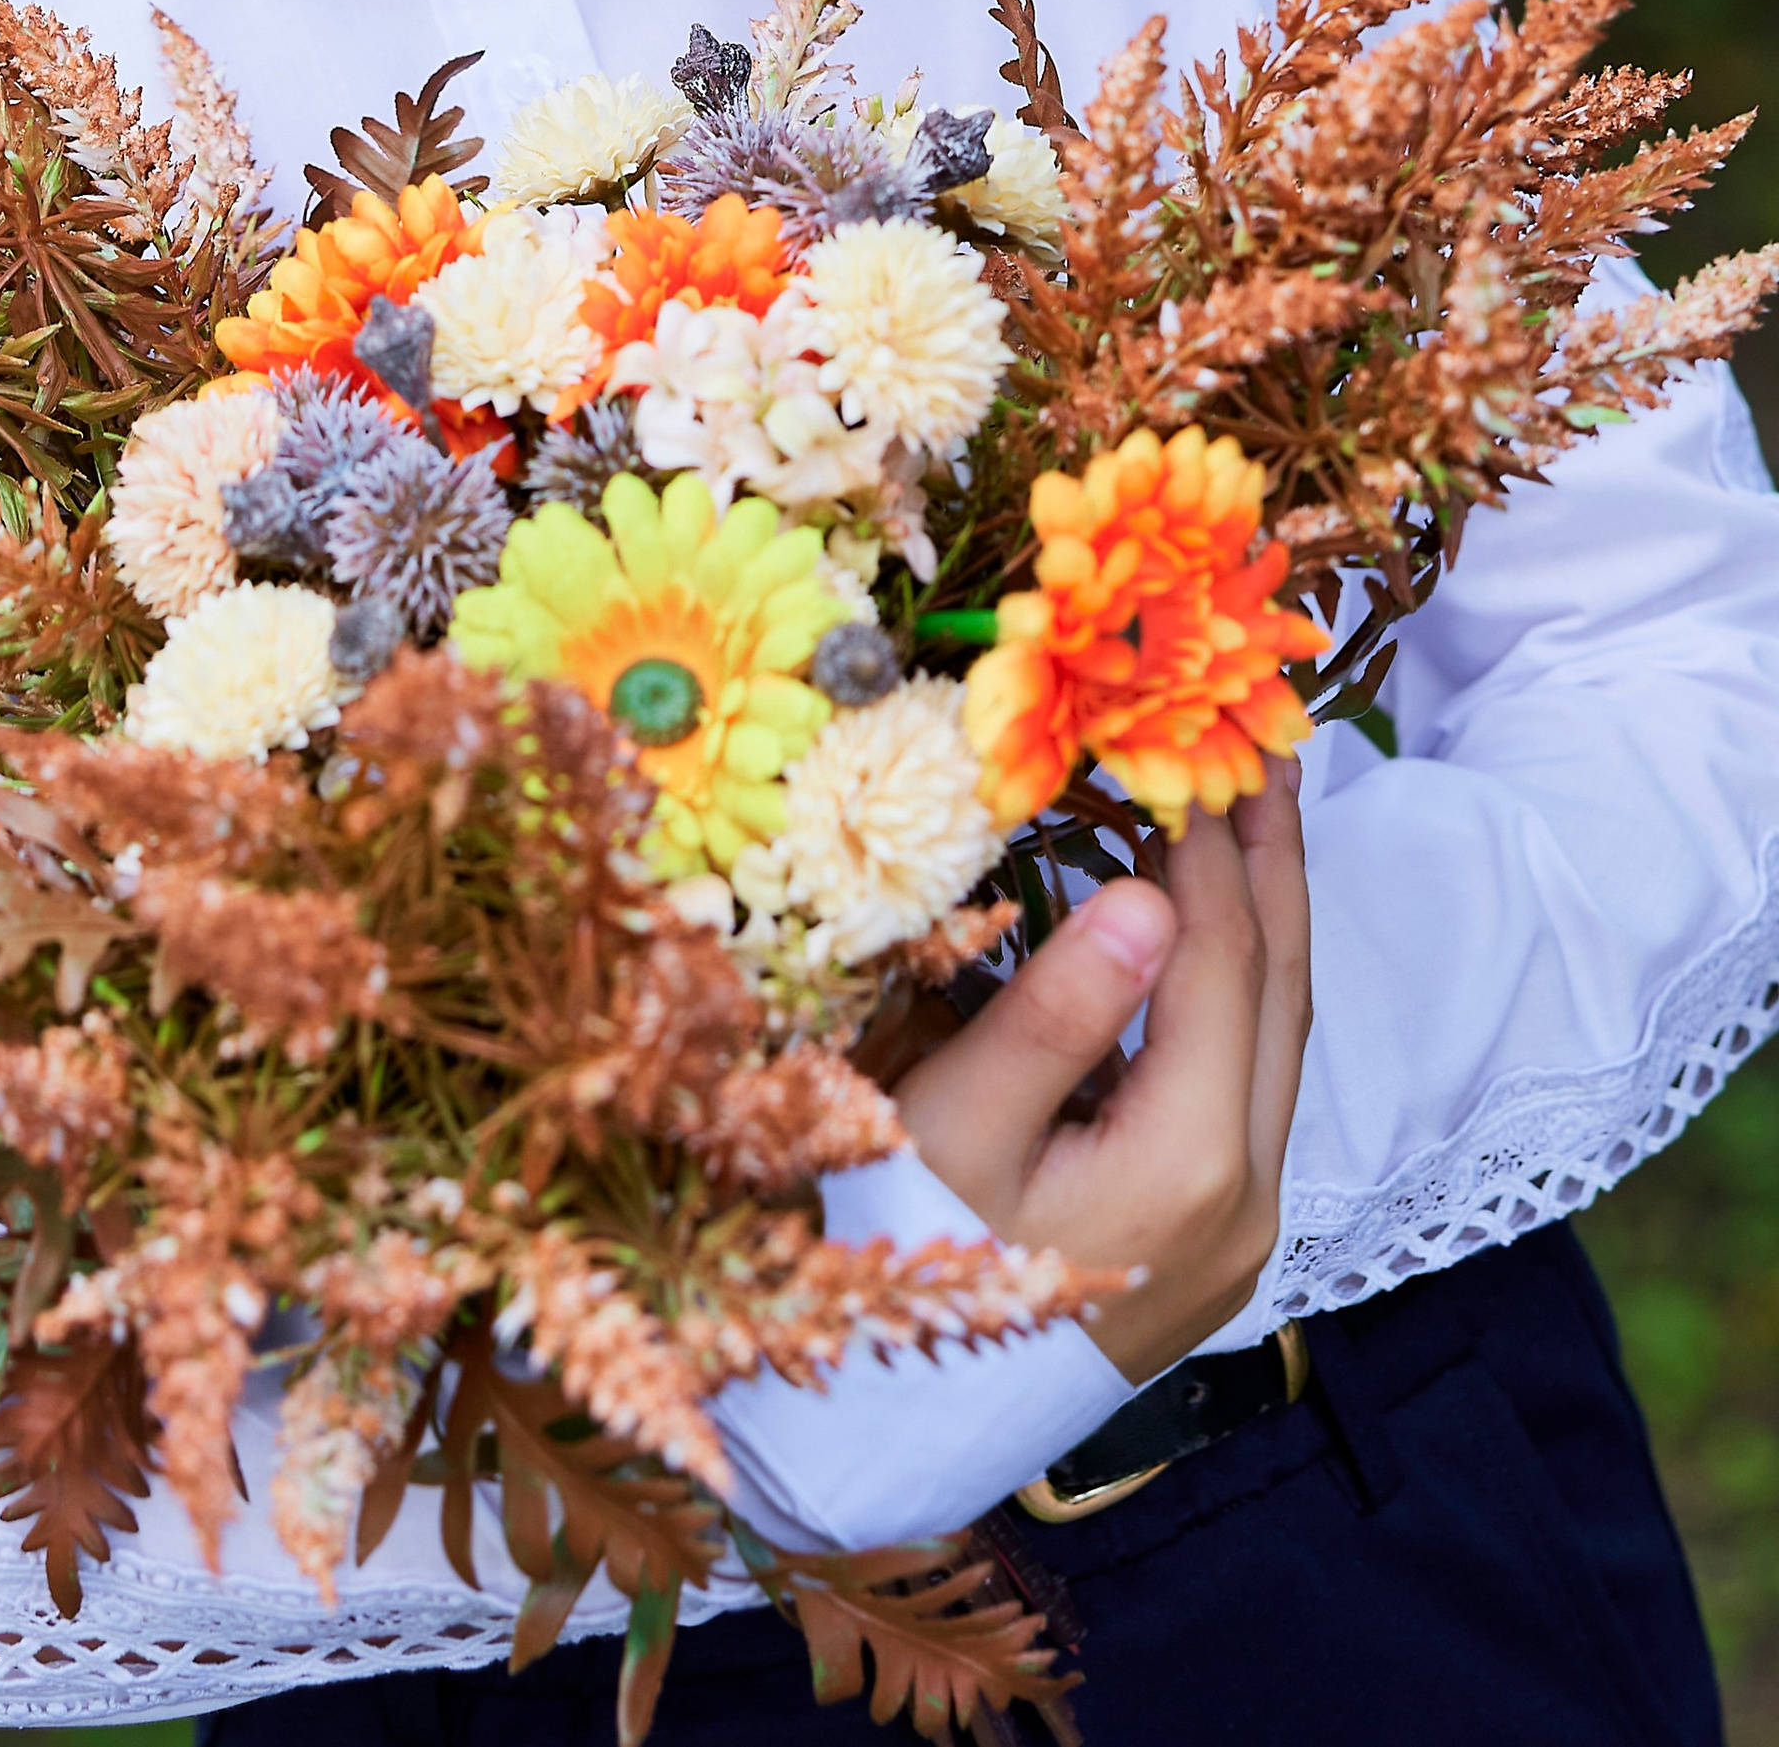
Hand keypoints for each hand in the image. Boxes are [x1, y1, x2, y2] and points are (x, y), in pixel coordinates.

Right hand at [895, 765, 1309, 1382]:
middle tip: (1270, 742)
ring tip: (1259, 814)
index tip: (1185, 737)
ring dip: (1268, 918)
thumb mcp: (950, 1127)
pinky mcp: (1217, 1238)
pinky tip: (1214, 936)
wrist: (890, 1431)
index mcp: (1186, 1161)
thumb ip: (1054, 1012)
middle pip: (1279, 991)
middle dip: (1275, 860)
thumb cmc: (891, 1254)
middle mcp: (1244, 1196)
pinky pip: (1252, 1080)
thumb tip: (1145, 893)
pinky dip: (1242, 987)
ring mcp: (1241, 1226)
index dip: (1205, 840)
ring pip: (1276, 1037)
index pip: (1216, 958)